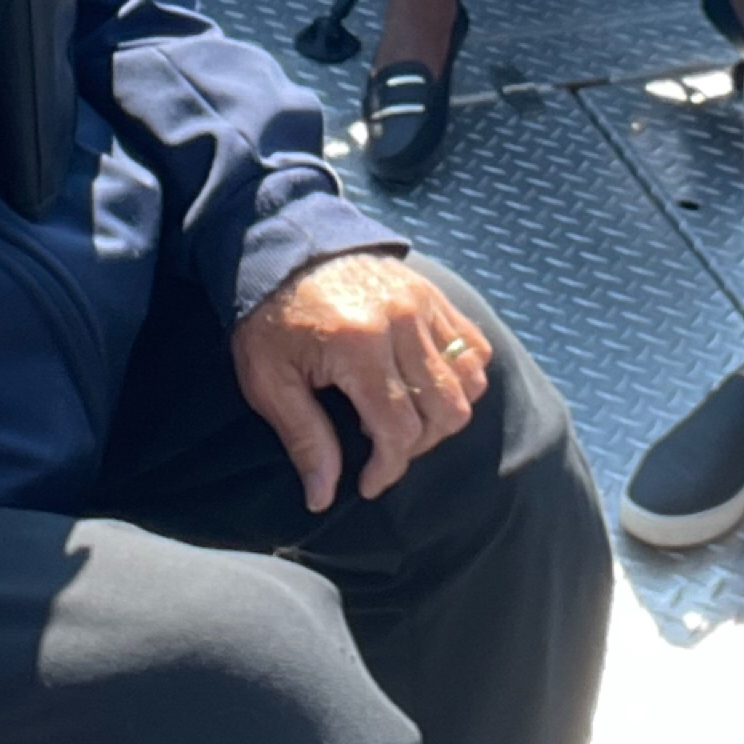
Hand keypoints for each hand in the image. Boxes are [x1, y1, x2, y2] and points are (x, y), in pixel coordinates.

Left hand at [232, 253, 489, 510]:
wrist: (282, 246)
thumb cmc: (269, 318)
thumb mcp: (269, 381)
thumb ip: (304, 438)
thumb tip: (322, 496)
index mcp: (358, 347)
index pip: (400, 430)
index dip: (389, 469)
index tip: (368, 483)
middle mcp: (402, 324)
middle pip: (444, 410)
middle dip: (417, 445)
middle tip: (382, 449)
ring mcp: (423, 304)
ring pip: (468, 380)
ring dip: (444, 413)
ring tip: (404, 416)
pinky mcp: (433, 294)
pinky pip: (474, 346)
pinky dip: (462, 376)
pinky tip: (424, 385)